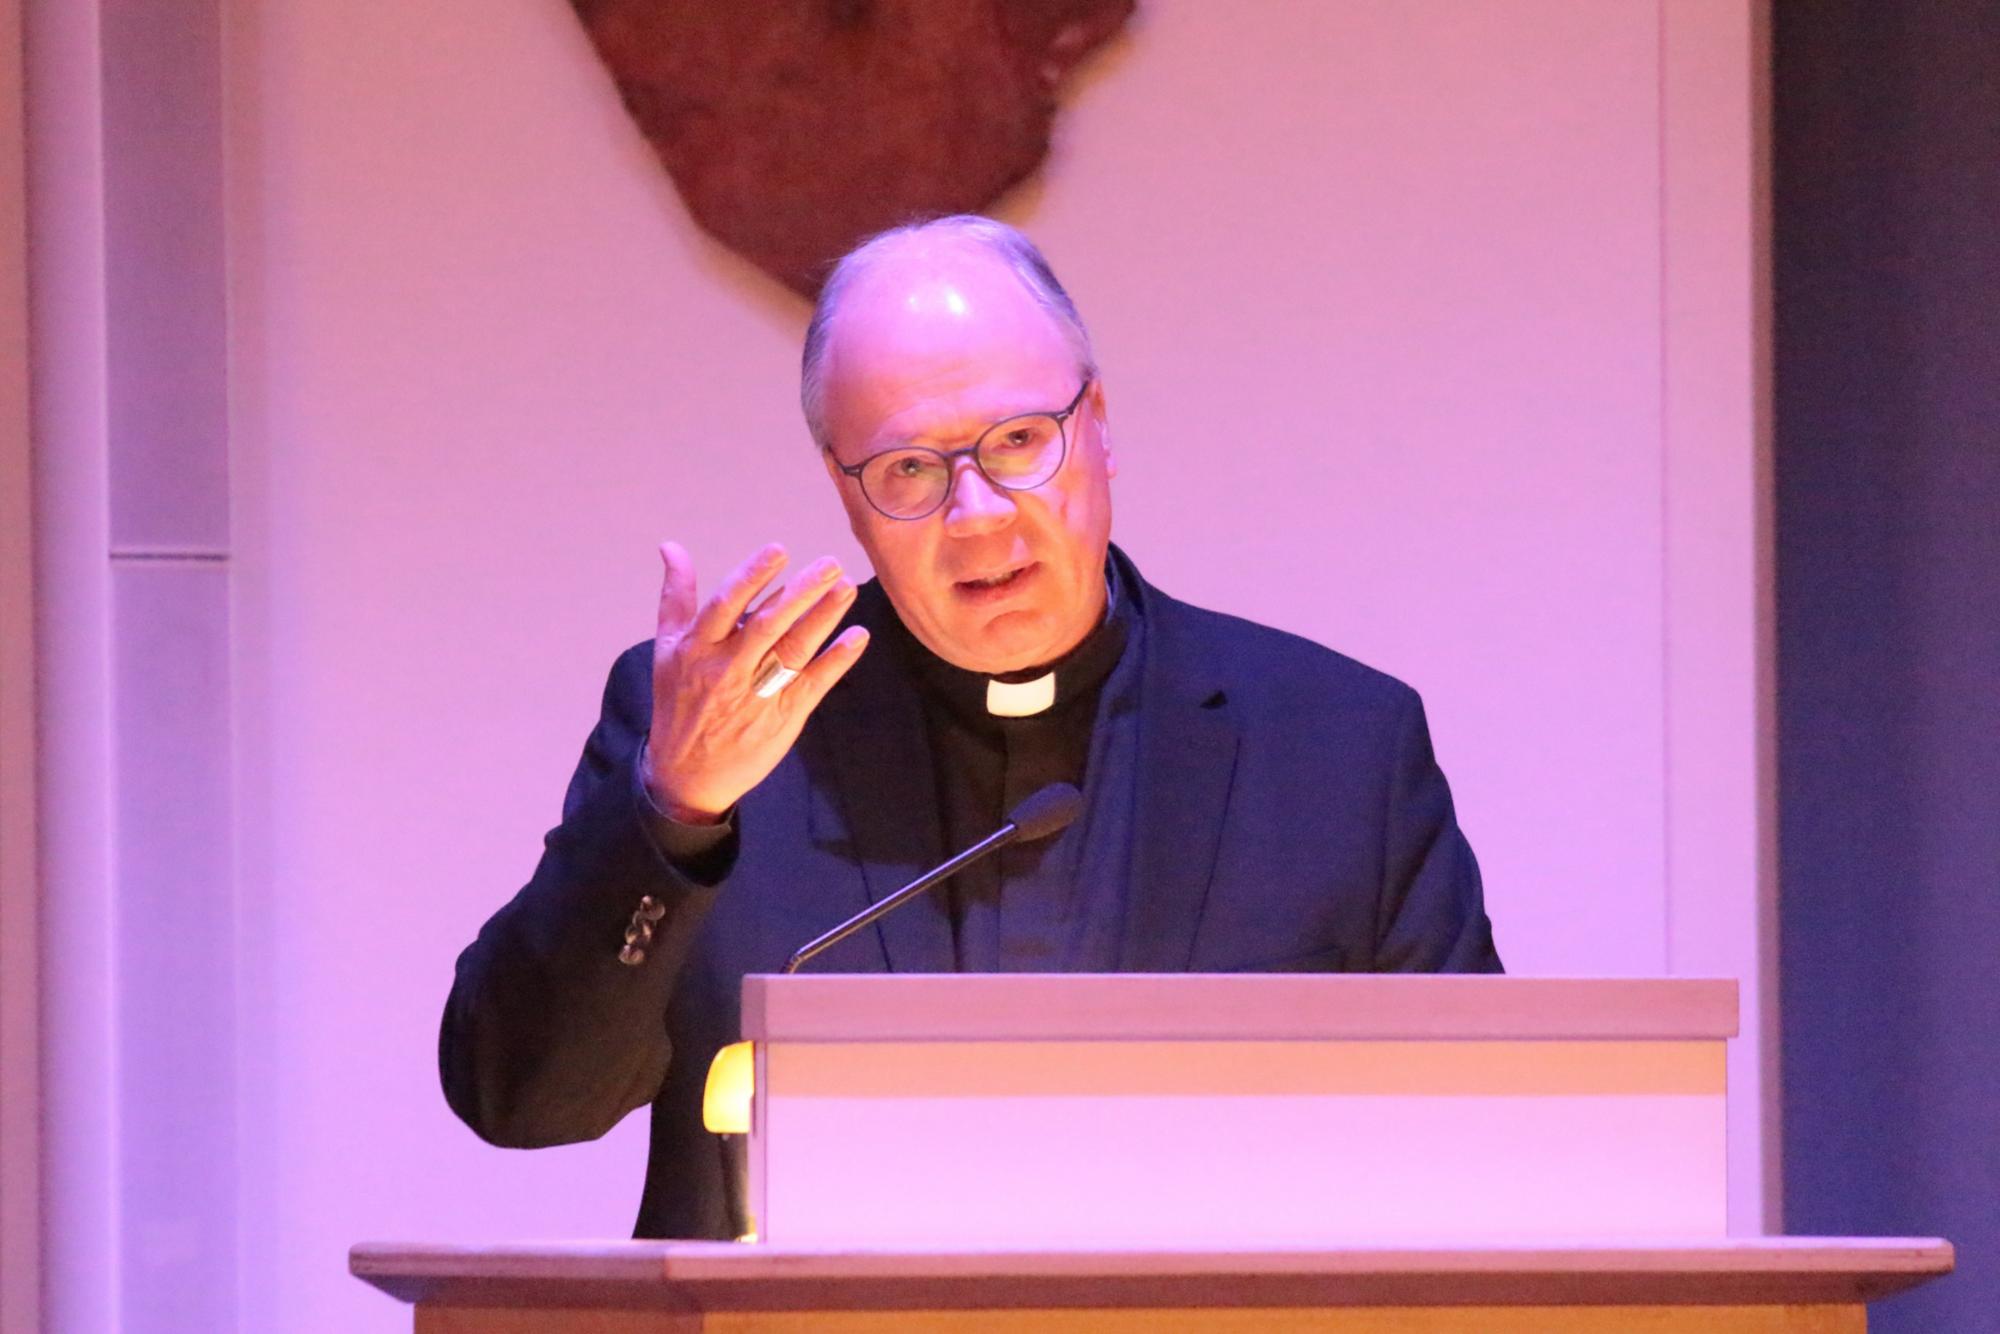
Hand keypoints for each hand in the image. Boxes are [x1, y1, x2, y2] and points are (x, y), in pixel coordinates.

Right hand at [644, 540, 869, 823]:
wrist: (686, 774)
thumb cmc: (678, 701)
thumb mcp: (667, 649)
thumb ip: (676, 597)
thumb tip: (671, 546)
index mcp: (698, 648)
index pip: (727, 605)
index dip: (753, 577)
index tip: (779, 551)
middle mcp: (728, 669)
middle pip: (768, 624)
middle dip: (801, 592)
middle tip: (831, 564)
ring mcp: (758, 694)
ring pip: (794, 650)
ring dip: (823, 618)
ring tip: (846, 589)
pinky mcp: (783, 717)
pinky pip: (813, 684)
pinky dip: (836, 660)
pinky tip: (857, 636)